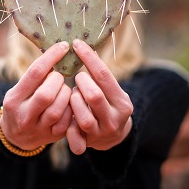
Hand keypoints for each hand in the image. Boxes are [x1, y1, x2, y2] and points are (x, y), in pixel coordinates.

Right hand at [1, 41, 72, 149]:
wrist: (16, 137)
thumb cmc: (21, 104)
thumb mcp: (19, 90)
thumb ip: (35, 77)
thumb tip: (58, 51)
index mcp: (14, 99)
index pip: (34, 73)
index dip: (51, 57)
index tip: (63, 46)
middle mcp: (24, 116)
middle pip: (46, 95)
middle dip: (57, 81)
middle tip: (59, 77)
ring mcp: (38, 129)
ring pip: (58, 109)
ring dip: (65, 94)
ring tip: (63, 90)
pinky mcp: (52, 137)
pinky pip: (67, 121)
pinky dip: (71, 108)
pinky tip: (68, 102)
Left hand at [67, 39, 133, 154]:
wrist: (113, 136)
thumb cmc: (107, 103)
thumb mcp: (110, 90)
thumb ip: (99, 76)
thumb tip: (80, 45)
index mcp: (122, 102)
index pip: (104, 75)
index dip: (88, 57)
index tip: (76, 44)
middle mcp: (115, 119)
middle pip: (94, 96)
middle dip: (81, 83)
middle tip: (77, 77)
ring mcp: (102, 133)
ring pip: (83, 117)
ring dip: (73, 102)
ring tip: (73, 95)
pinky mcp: (88, 144)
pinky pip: (75, 138)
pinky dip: (68, 128)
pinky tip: (67, 116)